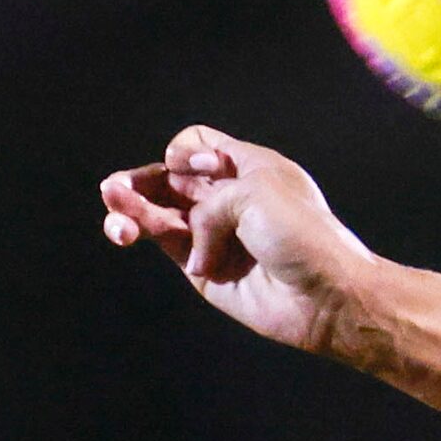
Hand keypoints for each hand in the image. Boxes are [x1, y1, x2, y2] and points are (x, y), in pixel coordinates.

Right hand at [100, 125, 380, 353]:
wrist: (326, 295)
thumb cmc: (303, 235)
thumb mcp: (255, 192)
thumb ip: (207, 205)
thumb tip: (192, 249)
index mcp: (248, 168)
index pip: (196, 145)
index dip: (185, 152)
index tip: (200, 170)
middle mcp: (228, 198)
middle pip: (168, 179)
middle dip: (140, 181)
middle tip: (114, 188)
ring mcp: (214, 234)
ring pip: (158, 212)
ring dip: (130, 207)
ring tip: (113, 205)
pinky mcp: (203, 269)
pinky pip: (165, 243)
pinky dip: (143, 232)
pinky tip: (132, 231)